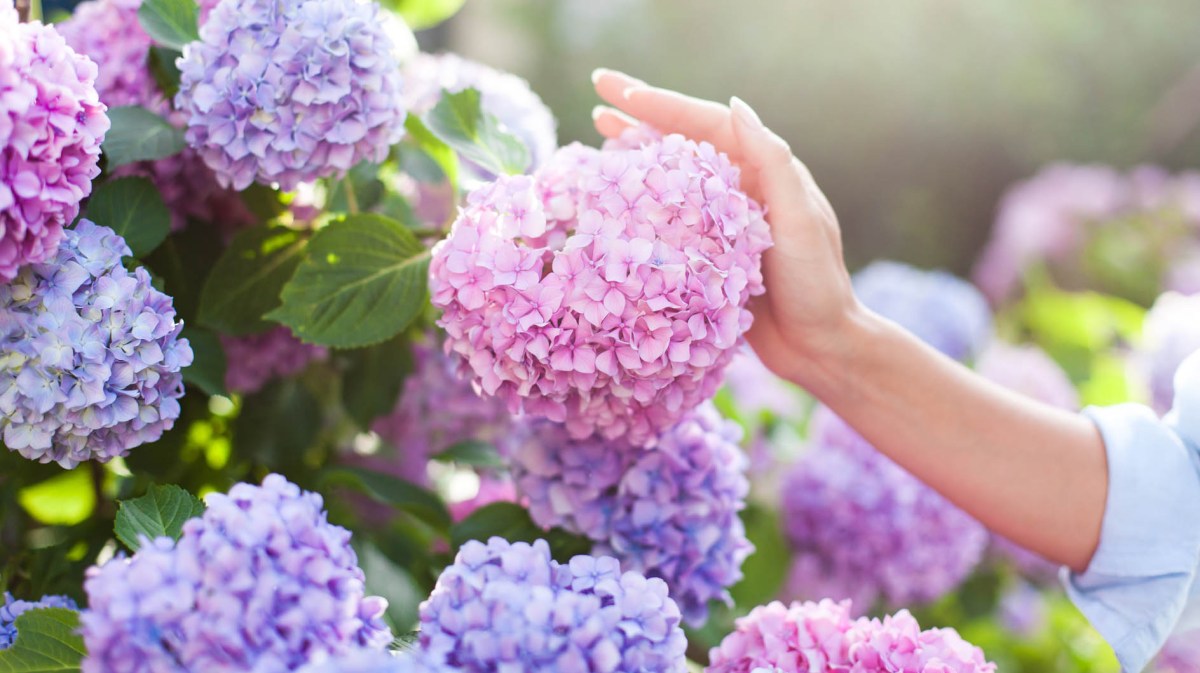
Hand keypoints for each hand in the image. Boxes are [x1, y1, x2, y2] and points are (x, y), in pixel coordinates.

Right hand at [591, 69, 863, 384]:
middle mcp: (741, 188)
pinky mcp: (710, 254)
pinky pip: (669, 218)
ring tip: (598, 135)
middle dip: (641, 117)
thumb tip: (736, 106)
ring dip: (638, 154)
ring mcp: (723, 221)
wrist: (820, 348)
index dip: (661, 104)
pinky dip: (642, 203)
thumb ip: (773, 163)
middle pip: (684, 141)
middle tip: (597, 95)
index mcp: (765, 172)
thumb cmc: (817, 285)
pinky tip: (615, 200)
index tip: (619, 91)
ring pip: (673, 175)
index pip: (707, 123)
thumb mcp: (800, 221)